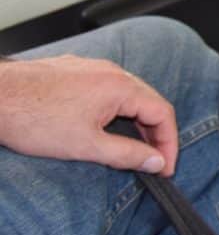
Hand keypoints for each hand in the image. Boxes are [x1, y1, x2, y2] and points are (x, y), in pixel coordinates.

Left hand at [0, 55, 177, 175]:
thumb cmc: (33, 118)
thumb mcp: (86, 146)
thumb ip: (127, 154)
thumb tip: (156, 161)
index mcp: (121, 87)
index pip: (163, 113)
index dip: (169, 143)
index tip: (164, 166)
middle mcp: (112, 71)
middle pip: (149, 102)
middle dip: (155, 133)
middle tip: (152, 161)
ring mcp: (93, 68)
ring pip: (129, 94)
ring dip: (136, 121)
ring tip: (131, 147)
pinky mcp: (75, 70)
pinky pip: (108, 89)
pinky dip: (116, 109)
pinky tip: (103, 126)